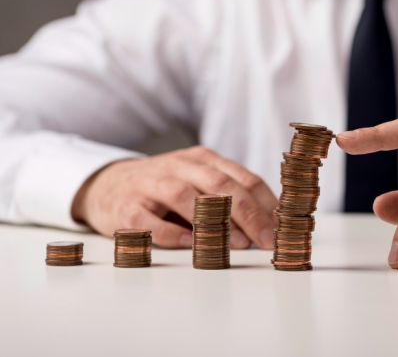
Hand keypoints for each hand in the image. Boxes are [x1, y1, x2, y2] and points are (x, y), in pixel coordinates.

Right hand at [72, 146, 277, 248]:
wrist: (107, 185)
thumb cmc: (164, 188)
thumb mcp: (199, 182)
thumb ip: (229, 197)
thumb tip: (269, 224)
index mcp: (202, 159)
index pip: (242, 177)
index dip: (266, 202)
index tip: (283, 226)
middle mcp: (178, 166)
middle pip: (219, 185)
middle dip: (249, 213)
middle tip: (267, 239)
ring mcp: (149, 184)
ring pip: (184, 196)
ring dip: (213, 221)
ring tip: (236, 243)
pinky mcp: (125, 207)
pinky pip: (149, 220)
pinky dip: (170, 233)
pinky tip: (188, 244)